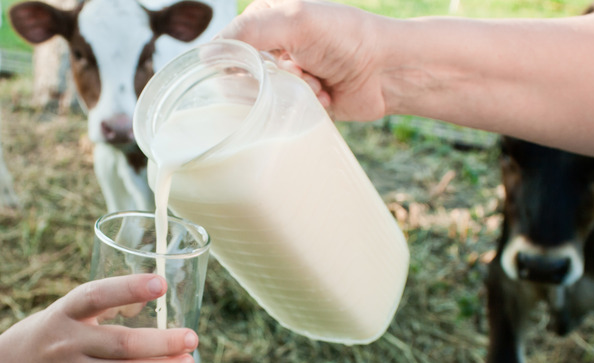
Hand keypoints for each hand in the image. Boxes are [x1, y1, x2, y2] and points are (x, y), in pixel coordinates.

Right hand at [0, 274, 198, 362]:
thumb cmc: (50, 333)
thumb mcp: (67, 310)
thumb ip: (106, 304)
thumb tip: (153, 294)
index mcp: (66, 311)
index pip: (97, 295)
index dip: (129, 288)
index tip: (160, 283)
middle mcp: (67, 342)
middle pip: (122, 343)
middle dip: (163, 342)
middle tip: (192, 338)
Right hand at [219, 0, 388, 120]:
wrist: (387, 71)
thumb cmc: (345, 37)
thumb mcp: (294, 22)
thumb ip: (249, 32)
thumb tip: (206, 55)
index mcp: (265, 19)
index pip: (229, 45)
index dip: (243, 60)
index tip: (268, 64)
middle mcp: (273, 45)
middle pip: (244, 75)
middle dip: (274, 79)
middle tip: (302, 71)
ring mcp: (287, 74)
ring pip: (264, 98)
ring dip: (293, 92)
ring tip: (318, 84)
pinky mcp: (300, 99)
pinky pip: (283, 113)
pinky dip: (305, 106)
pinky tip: (326, 96)